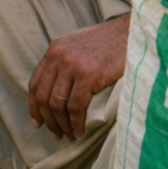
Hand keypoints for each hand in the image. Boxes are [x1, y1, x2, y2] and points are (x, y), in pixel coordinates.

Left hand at [27, 13, 128, 140]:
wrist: (133, 32)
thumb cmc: (111, 42)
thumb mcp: (79, 46)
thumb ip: (65, 62)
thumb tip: (58, 89)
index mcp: (54, 50)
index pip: (35, 83)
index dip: (34, 106)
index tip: (37, 123)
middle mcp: (58, 56)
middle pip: (44, 96)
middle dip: (48, 120)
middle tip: (55, 134)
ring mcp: (71, 65)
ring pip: (58, 104)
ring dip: (62, 125)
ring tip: (69, 135)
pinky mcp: (87, 75)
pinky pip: (75, 106)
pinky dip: (76, 123)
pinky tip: (80, 131)